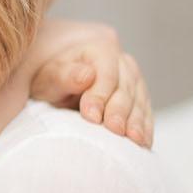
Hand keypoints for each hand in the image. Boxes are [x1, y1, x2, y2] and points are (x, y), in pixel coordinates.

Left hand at [26, 21, 152, 146]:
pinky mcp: (140, 97)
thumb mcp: (47, 78)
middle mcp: (122, 62)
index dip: (100, 95)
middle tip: (115, 130)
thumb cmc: (50, 81)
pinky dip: (144, 127)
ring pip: (139, 100)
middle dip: (120, 111)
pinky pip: (145, 111)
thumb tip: (87, 75)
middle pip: (125, 87)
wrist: (59, 86)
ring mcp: (134, 79)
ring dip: (137, 122)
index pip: (105, 74)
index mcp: (99, 49)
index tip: (91, 116)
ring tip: (134, 140)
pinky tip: (143, 142)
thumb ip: (64, 76)